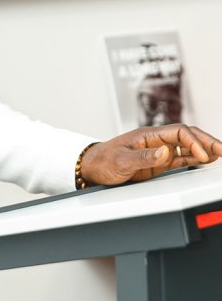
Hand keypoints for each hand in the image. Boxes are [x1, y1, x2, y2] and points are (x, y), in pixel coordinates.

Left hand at [79, 124, 221, 186]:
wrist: (92, 168)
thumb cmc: (103, 160)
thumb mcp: (121, 160)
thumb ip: (143, 157)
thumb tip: (165, 151)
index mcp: (148, 135)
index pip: (178, 132)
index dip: (193, 142)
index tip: (202, 155)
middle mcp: (156, 141)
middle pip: (187, 137)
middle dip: (206, 142)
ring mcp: (158, 152)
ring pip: (187, 148)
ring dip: (204, 150)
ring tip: (221, 154)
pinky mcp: (158, 164)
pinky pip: (180, 159)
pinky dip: (194, 159)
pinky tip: (205, 161)